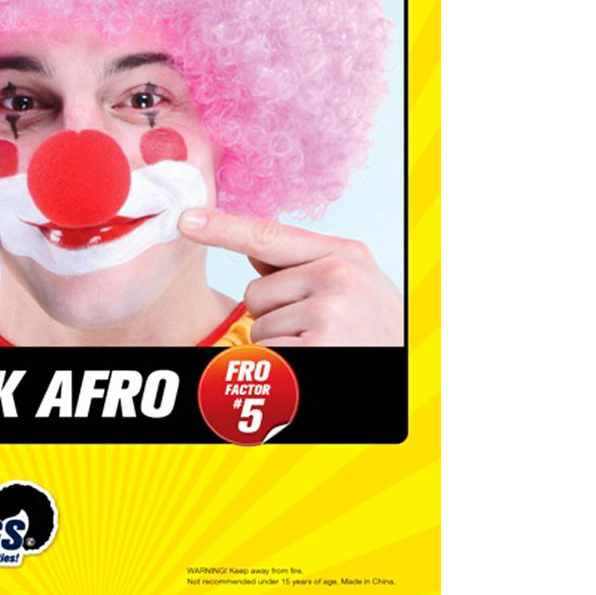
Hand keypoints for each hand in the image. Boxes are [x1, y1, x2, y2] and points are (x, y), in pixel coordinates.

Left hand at [178, 210, 403, 346]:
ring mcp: (329, 313)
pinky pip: (266, 354)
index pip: (268, 235)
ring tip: (324, 346)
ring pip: (258, 326)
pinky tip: (315, 363)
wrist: (411, 373)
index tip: (185, 221)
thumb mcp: (351, 284)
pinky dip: (281, 368)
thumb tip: (252, 248)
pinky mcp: (318, 348)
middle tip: (321, 330)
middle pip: (255, 291)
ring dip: (280, 344)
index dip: (222, 228)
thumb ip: (302, 266)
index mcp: (345, 254)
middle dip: (275, 315)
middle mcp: (338, 277)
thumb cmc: (374, 331)